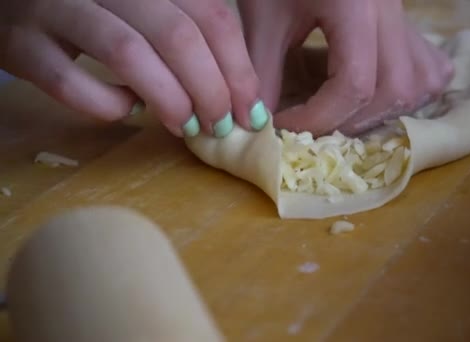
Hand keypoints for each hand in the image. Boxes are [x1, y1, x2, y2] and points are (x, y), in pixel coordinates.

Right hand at [0, 0, 267, 137]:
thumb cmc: (94, 9)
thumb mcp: (145, 10)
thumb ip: (184, 36)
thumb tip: (234, 94)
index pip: (210, 15)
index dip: (237, 68)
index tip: (250, 111)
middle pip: (176, 34)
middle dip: (210, 89)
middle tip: (220, 126)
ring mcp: (56, 7)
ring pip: (127, 52)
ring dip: (168, 99)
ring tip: (186, 127)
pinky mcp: (21, 43)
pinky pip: (69, 81)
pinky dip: (107, 105)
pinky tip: (125, 110)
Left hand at [238, 0, 453, 136]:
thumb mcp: (263, 18)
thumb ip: (261, 72)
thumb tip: (263, 124)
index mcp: (354, 5)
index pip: (354, 83)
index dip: (319, 118)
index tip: (285, 125)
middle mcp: (391, 10)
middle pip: (396, 89)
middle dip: (352, 121)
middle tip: (315, 124)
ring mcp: (407, 15)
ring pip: (420, 83)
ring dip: (384, 111)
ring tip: (344, 114)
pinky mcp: (411, 22)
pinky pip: (431, 69)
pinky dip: (410, 93)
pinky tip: (379, 94)